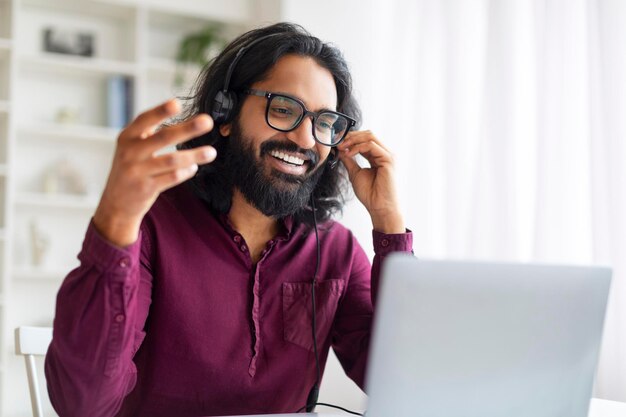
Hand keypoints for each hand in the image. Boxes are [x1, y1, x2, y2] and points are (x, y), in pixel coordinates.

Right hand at [93, 99, 215, 246]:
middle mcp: (130, 152)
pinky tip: (194, 167)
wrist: (116, 204)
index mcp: (127, 137)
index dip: (160, 111)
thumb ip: (147, 131)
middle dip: (187, 129)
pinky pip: (172, 178)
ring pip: (172, 160)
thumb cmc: (130, 169)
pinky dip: (186, 172)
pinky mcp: (146, 188)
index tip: (178, 103)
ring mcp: (137, 171)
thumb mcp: (130, 147)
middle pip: (163, 137)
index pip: (144, 120)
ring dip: (194, 155)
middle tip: (207, 121)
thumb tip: (173, 107)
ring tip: (212, 152)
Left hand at [336, 130, 404, 233]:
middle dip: (351, 136)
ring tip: (341, 147)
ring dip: (353, 140)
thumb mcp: (355, 173)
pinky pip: (371, 146)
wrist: (379, 207)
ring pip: (370, 136)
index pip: (365, 140)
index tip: (337, 141)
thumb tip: (339, 150)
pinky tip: (348, 153)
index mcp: (377, 157)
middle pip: (368, 134)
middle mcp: (384, 154)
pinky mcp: (388, 159)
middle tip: (337, 141)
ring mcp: (387, 156)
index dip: (350, 138)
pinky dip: (357, 147)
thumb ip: (349, 160)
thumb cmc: (370, 194)